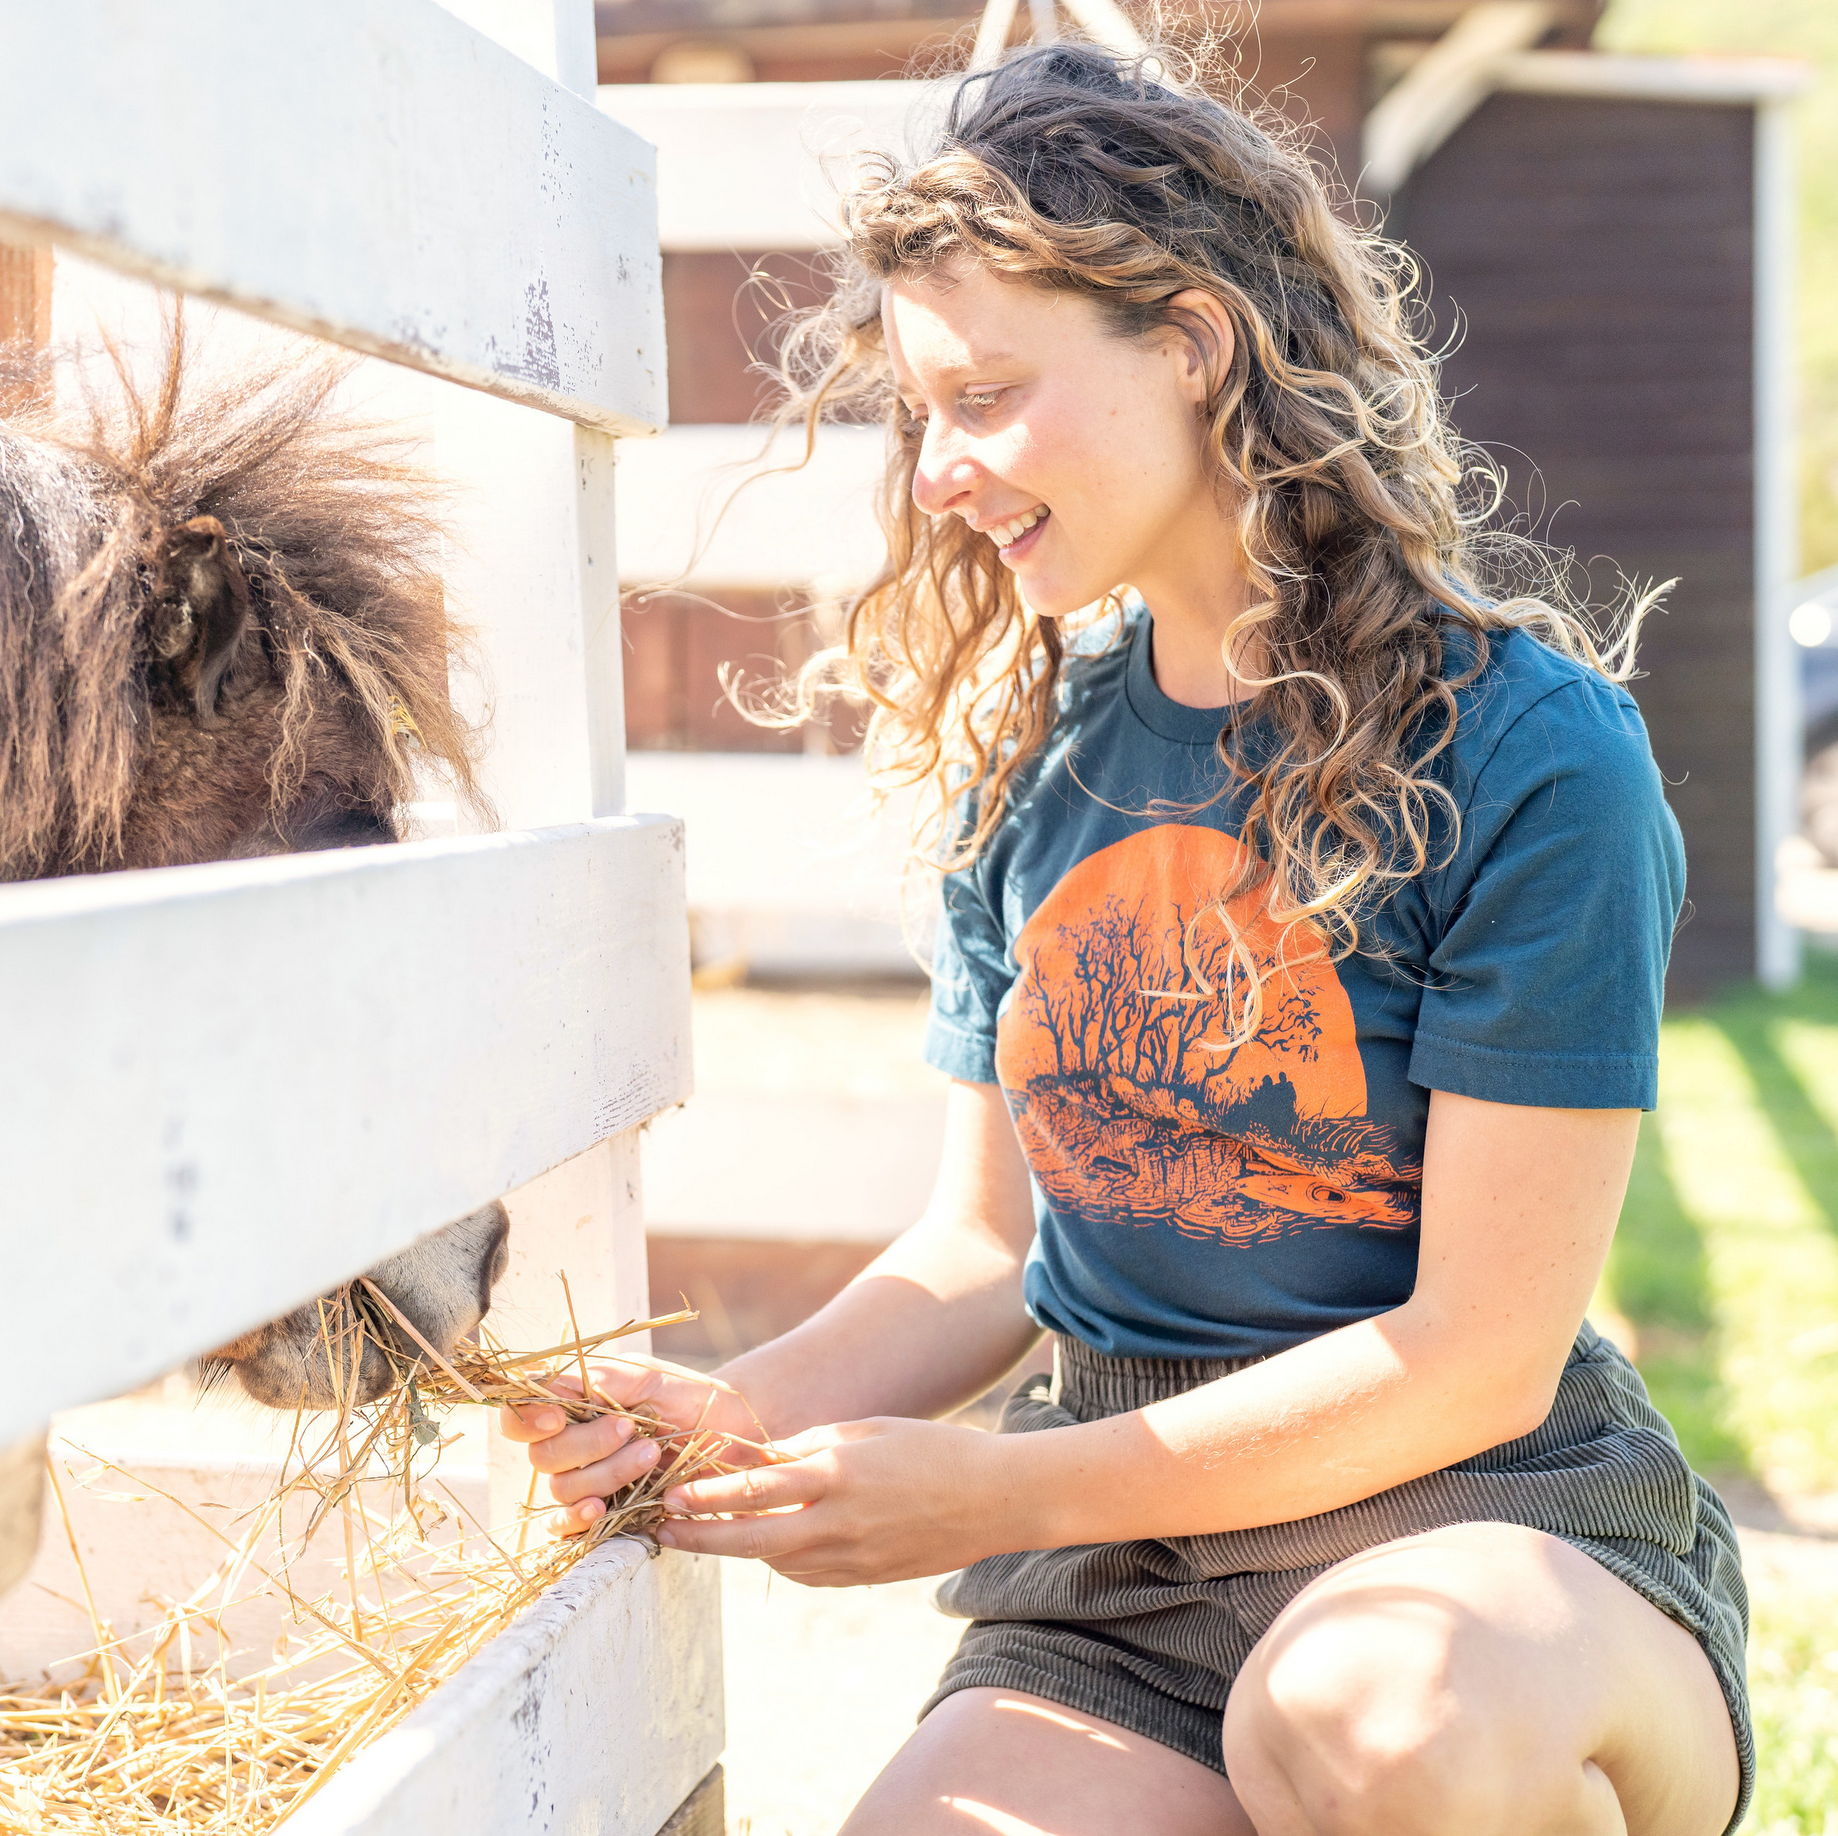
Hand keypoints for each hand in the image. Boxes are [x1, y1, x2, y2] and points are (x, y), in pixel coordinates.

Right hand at [497, 1355, 771, 1538]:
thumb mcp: (647, 1377)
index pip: (519, 1415)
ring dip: (605, 1473)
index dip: (525, 1418)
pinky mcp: (602, 1511)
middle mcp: (569, 1443)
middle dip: (586, 1444)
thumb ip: (597, 1379)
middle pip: (542, 1455)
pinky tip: (601, 1509)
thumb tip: (547, 1382)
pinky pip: (568, 1526)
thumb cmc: (687, 1396)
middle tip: (629, 1428)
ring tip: (650, 1455)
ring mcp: (584, 1480)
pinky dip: (578, 1520)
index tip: (557, 1417)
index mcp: (571, 1404)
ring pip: (562, 1488)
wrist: (730, 1433)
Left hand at [654, 1415, 1013, 1585]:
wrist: (993, 1499)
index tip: (672, 1493)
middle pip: (750, 1538)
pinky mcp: (863, 1578)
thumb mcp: (867, 1430)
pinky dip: (780, 1558)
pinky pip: (806, 1573)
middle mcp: (838, 1523)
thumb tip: (764, 1462)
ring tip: (704, 1531)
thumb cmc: (932, 1449)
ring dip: (738, 1546)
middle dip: (701, 1535)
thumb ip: (811, 1446)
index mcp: (837, 1475)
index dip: (707, 1494)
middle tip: (663, 1529)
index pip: (755, 1490)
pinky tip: (770, 1541)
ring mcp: (851, 1558)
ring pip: (774, 1559)